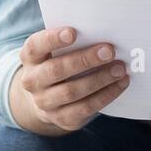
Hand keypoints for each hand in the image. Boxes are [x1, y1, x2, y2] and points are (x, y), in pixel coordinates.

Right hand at [10, 26, 128, 135]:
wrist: (48, 99)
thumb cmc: (60, 63)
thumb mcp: (57, 51)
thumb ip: (74, 41)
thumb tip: (104, 32)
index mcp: (30, 58)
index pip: (35, 46)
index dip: (52, 39)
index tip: (73, 32)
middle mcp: (32, 81)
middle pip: (56, 70)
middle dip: (84, 60)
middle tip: (109, 51)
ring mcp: (44, 103)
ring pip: (72, 91)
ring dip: (99, 79)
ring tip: (120, 68)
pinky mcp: (61, 118)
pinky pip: (85, 107)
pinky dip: (106, 95)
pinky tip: (120, 83)